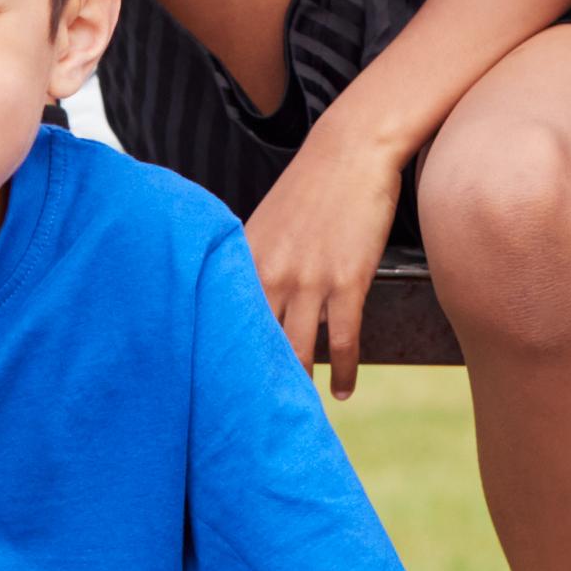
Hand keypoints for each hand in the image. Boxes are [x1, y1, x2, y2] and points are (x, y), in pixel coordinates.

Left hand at [245, 109, 410, 394]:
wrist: (353, 149)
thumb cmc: (312, 185)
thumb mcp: (266, 221)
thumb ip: (251, 261)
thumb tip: (245, 301)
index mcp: (243, 259)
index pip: (223, 324)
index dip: (220, 363)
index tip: (217, 395)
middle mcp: (269, 274)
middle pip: (257, 346)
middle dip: (256, 385)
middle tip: (254, 421)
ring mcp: (308, 280)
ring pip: (300, 352)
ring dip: (300, 387)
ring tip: (300, 413)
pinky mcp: (347, 281)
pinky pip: (345, 340)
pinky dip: (346, 371)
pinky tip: (345, 392)